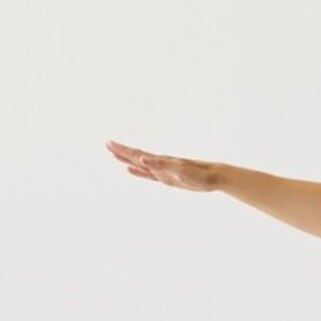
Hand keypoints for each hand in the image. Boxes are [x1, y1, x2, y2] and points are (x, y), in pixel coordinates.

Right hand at [106, 141, 222, 192]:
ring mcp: (162, 170)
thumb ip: (161, 165)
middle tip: (106, 144)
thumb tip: (142, 159)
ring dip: (126, 159)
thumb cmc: (198, 174)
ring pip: (139, 164)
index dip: (122, 149)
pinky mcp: (167, 178)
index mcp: (160, 161)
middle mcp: (159, 163)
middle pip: (135, 156)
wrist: (213, 176)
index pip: (137, 153)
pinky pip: (147, 173)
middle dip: (121, 151)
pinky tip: (131, 169)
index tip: (109, 143)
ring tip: (114, 156)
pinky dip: (137, 171)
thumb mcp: (179, 170)